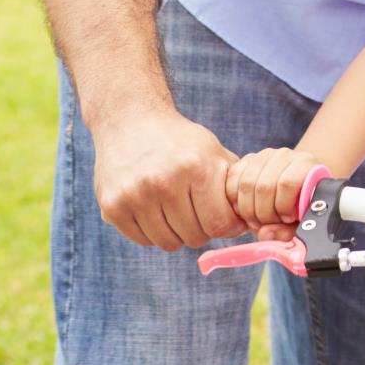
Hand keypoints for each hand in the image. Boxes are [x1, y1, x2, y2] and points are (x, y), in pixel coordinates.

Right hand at [91, 108, 242, 251]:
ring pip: (168, 243)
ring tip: (178, 212)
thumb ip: (234, 185)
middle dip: (203, 230)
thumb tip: (252, 223)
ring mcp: (135, 196)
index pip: (219, 225)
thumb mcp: (214, 151)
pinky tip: (156, 211)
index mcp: (196, 168)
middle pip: (194, 237)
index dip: (228, 228)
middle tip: (199, 215)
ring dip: (177, 233)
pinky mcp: (112, 206)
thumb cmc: (180, 141)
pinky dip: (153, 233)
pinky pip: (143, 240)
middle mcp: (164, 183)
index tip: (226, 221)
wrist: (130, 121)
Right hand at [225, 147, 331, 236]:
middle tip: (268, 223)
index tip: (286, 219)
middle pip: (264, 187)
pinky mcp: (246, 160)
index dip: (283, 206)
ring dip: (247, 209)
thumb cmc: (301, 204)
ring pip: (246, 184)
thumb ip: (289, 230)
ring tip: (257, 219)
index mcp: (306, 164)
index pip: (287, 183)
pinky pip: (232, 180)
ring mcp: (264, 156)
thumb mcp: (302, 219)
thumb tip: (265, 234)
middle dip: (263, 213)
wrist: (295, 185)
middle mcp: (285, 156)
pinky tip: (244, 209)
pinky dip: (234, 200)